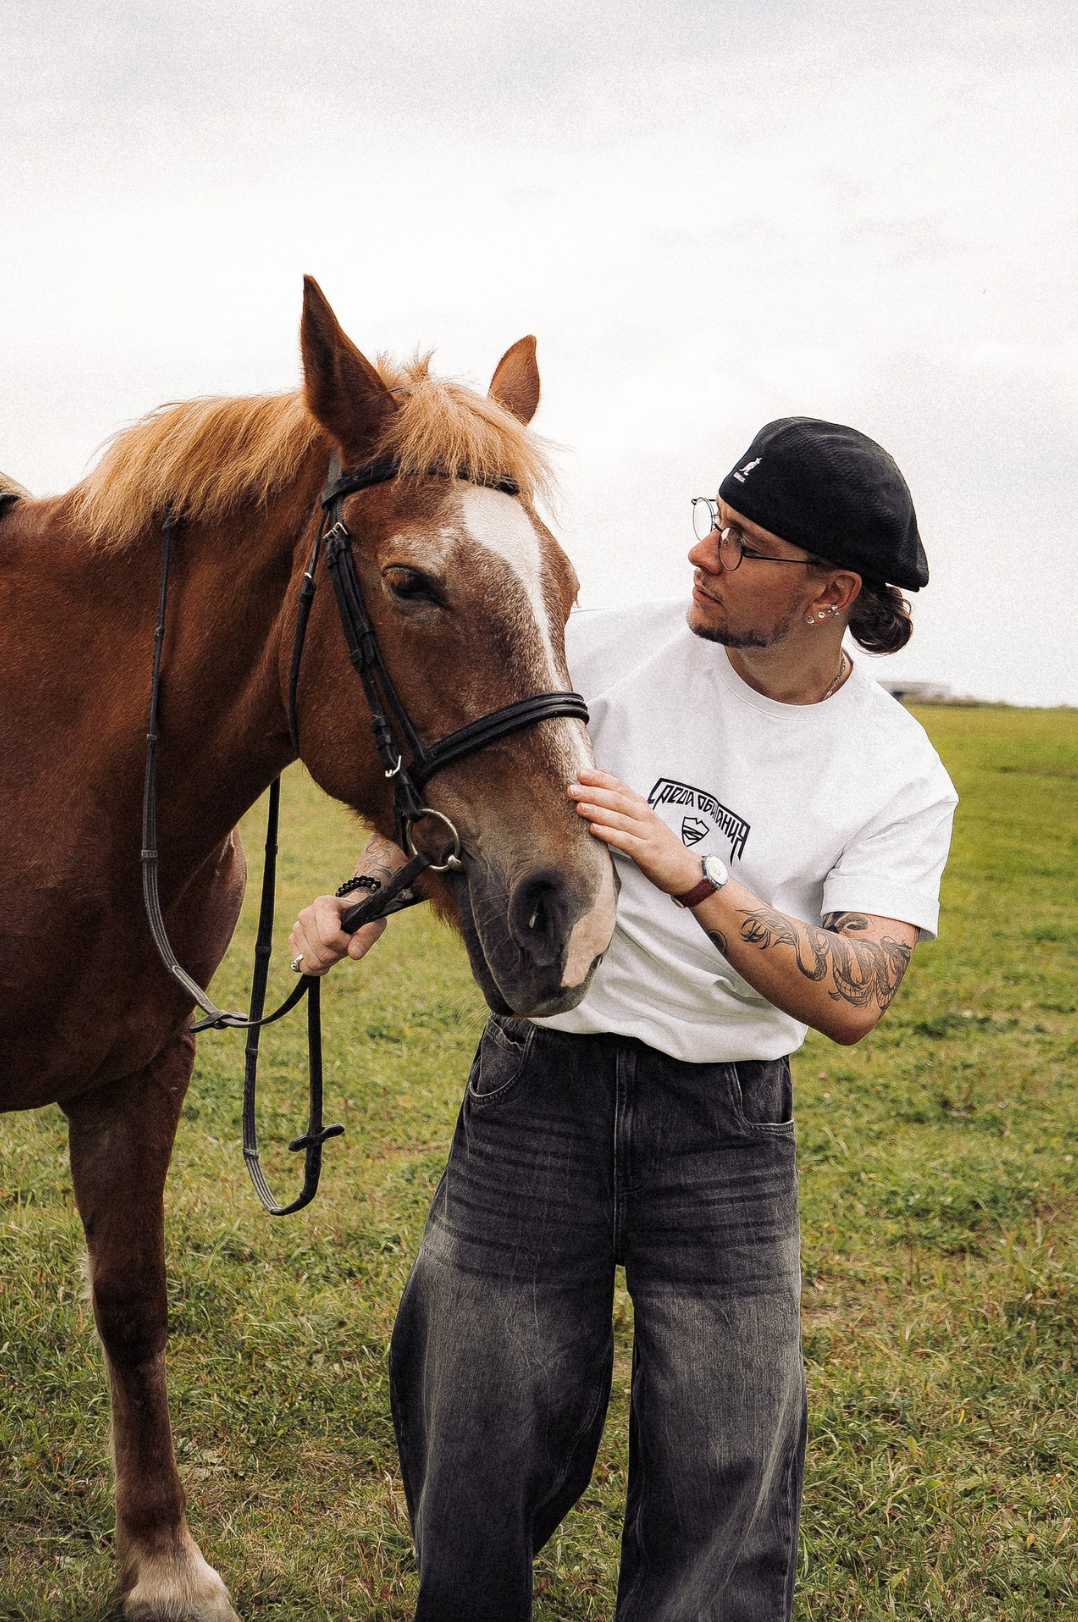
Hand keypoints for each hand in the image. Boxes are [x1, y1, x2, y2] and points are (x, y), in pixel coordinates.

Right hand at [288, 894, 387, 976]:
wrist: (349, 913)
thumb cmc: (361, 917)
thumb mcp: (373, 924)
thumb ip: (366, 937)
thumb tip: (354, 954)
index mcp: (324, 905)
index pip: (329, 937)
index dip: (344, 944)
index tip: (351, 937)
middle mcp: (306, 914)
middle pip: (321, 952)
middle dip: (337, 954)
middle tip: (345, 944)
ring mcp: (297, 928)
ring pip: (311, 961)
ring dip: (328, 961)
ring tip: (335, 948)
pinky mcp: (293, 940)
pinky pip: (301, 965)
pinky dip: (316, 967)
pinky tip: (325, 958)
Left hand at [569, 767, 699, 894]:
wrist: (687, 870)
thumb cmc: (660, 845)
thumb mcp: (644, 820)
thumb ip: (625, 802)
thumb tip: (604, 777)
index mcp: (642, 808)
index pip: (620, 788)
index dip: (600, 779)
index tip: (581, 772)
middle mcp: (645, 817)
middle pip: (617, 801)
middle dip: (593, 793)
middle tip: (572, 789)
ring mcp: (647, 834)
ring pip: (620, 819)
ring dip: (598, 812)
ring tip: (579, 807)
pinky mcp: (648, 852)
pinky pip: (626, 841)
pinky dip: (610, 834)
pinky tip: (594, 830)